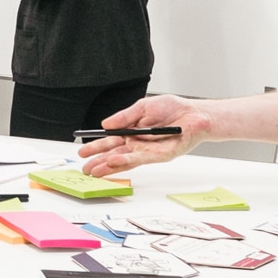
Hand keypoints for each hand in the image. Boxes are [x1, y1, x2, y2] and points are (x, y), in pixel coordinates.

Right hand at [75, 95, 206, 172]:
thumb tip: (105, 124)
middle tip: (85, 168)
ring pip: (126, 160)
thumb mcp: (143, 107)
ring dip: (110, 165)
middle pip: (115, 155)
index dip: (96, 147)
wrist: (195, 113)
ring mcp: (149, 151)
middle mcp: (138, 144)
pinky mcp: (161, 155)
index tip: (82, 151)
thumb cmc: (172, 109)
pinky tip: (114, 161)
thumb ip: (124, 116)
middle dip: (99, 162)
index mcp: (132, 132)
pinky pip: (142, 159)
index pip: (110, 142)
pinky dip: (127, 160)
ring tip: (96, 170)